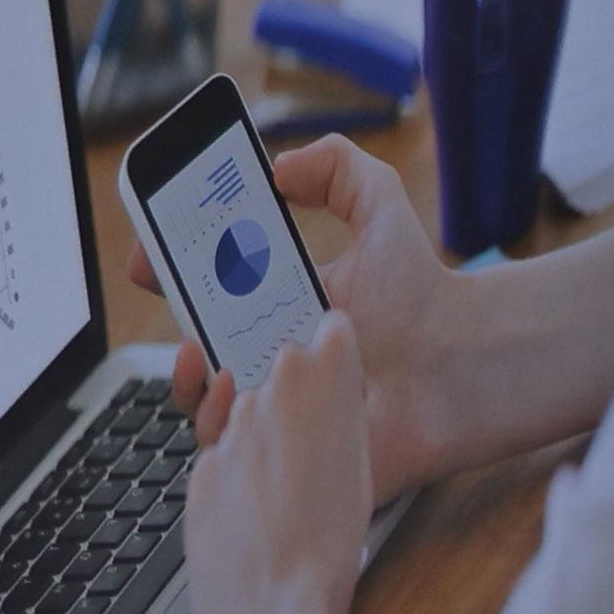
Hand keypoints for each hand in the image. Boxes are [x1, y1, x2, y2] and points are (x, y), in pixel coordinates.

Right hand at [155, 141, 468, 503]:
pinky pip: (230, 447)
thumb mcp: (382, 212)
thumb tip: (277, 166)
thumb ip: (338, 170)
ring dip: (188, 374)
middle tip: (169, 297)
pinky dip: (221, 422)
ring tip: (204, 351)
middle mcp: (266, 348)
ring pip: (200, 397)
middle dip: (170, 317)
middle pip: (189, 336)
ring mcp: (274, 398)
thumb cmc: (424, 294)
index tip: (151, 255)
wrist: (462, 362)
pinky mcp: (288, 444)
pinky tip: (243, 395)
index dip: (167, 269)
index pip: (200, 286)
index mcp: (273, 299)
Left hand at [181, 315, 371, 613]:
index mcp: (319, 388)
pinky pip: (226, 457)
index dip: (336, 343)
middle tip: (324, 424)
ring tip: (298, 477)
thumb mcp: (363, 474)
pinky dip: (244, 471)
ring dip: (269, 431)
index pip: (328, 331)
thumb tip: (333, 386)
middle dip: (298, 387)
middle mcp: (265, 400)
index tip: (341, 349)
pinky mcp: (201, 474)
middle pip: (281, 369)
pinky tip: (268, 508)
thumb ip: (343, 419)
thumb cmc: (327, 552)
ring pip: (249, 414)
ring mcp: (226, 436)